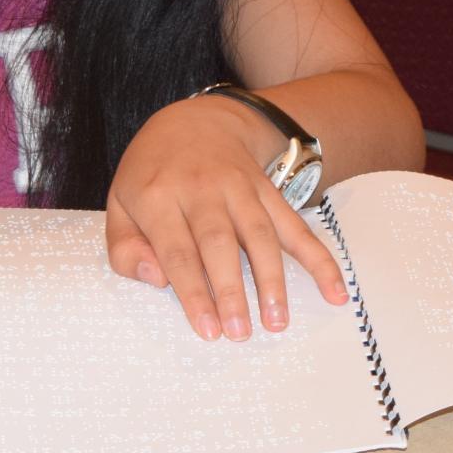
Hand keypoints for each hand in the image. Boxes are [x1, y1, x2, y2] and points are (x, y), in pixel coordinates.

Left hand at [105, 96, 347, 340]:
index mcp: (158, 194)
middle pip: (220, 241)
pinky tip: (334, 290)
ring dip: (272, 278)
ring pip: (259, 232)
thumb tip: (156, 279)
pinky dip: (317, 257)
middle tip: (240, 333)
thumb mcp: (119, 204)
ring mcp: (238, 186)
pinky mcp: (265, 189)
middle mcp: (201, 187)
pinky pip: (294, 223)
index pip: (177, 249)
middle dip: (232, 289)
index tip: (208, 329)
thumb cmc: (150, 174)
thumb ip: (125, 248)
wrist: (191, 120)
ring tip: (277, 321)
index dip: (193, 292)